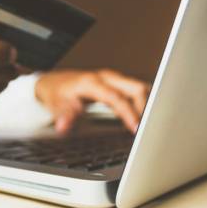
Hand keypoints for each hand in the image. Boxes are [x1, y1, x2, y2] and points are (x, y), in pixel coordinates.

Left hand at [35, 69, 150, 133]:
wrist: (54, 82)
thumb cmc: (57, 93)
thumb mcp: (56, 105)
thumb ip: (63, 116)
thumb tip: (63, 127)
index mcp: (93, 82)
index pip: (117, 97)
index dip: (128, 113)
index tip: (136, 128)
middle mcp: (106, 77)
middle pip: (135, 88)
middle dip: (146, 108)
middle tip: (149, 129)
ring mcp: (113, 79)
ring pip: (140, 88)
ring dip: (148, 104)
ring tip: (152, 125)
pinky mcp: (117, 84)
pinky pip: (136, 91)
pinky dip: (144, 103)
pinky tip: (146, 118)